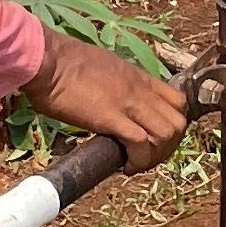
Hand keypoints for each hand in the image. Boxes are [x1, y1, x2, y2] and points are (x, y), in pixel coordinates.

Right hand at [21, 29, 186, 173]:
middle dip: (169, 147)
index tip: (155, 139)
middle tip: (148, 157)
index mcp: (138, 77)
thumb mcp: (102, 68)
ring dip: (156, 156)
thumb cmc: (63, 63)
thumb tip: (110, 101)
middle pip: (178, 123)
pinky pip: (141, 144)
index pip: (177, 102)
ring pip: (167, 134)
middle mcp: (139, 90)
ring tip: (136, 163)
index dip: (172, 125)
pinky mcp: (111, 118)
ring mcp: (128, 102)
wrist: (47, 59)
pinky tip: (125, 167)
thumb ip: (114, 84)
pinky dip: (138, 161)